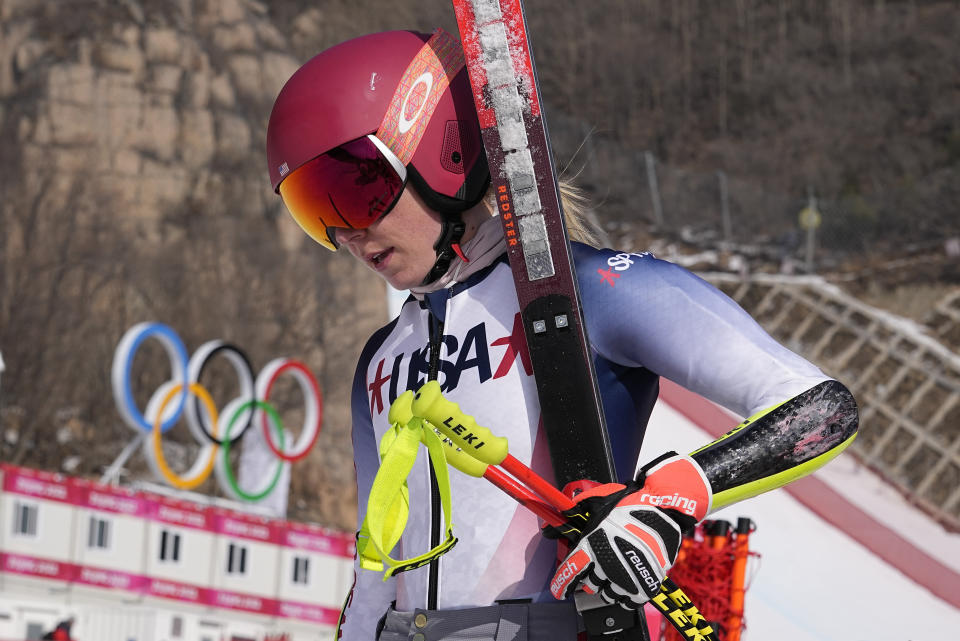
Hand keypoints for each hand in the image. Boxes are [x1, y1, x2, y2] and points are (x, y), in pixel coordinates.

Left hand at [549, 453, 711, 608]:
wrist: (662, 509)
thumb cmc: (629, 504)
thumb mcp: (595, 502)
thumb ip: (572, 514)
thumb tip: (549, 529)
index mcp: (591, 546)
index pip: (569, 573)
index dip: (561, 585)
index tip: (560, 591)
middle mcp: (606, 566)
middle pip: (589, 585)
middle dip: (591, 576)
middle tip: (600, 564)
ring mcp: (626, 579)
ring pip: (608, 594)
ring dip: (608, 584)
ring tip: (617, 569)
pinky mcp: (644, 587)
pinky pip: (628, 601)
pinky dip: (626, 593)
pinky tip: (629, 580)